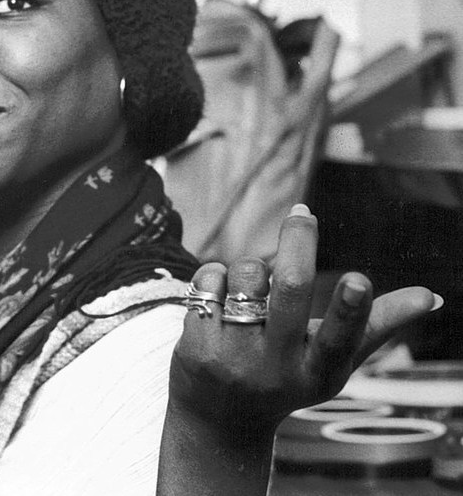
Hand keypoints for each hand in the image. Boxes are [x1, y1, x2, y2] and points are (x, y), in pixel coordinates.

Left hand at [168, 203, 439, 439]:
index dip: (349, 309)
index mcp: (318, 372)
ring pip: (247, 274)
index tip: (358, 279)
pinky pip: (210, 279)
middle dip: (298, 243)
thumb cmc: (287, 378)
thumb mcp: (331, 363)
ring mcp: (234, 357)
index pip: (339, 340)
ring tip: (253, 289)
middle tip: (303, 211)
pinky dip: (217, 276)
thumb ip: (376, 326)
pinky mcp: (197, 345)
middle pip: (290, 290)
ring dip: (252, 267)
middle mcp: (277, 368)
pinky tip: (218, 300)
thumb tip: (432, 296)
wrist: (219, 418)